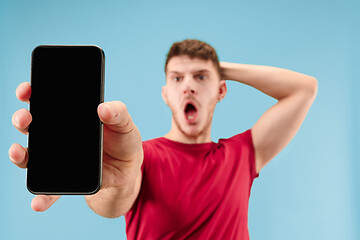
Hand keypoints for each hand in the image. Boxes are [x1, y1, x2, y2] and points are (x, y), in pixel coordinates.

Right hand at [9, 82, 142, 211]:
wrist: (127, 170)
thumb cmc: (124, 140)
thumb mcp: (126, 124)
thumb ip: (119, 113)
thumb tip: (103, 108)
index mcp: (72, 116)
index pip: (46, 100)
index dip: (32, 92)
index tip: (26, 90)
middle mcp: (58, 135)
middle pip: (32, 124)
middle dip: (22, 119)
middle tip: (25, 119)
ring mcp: (58, 157)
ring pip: (32, 154)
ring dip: (20, 154)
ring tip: (19, 153)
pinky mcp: (64, 179)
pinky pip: (49, 188)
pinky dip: (42, 196)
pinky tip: (37, 202)